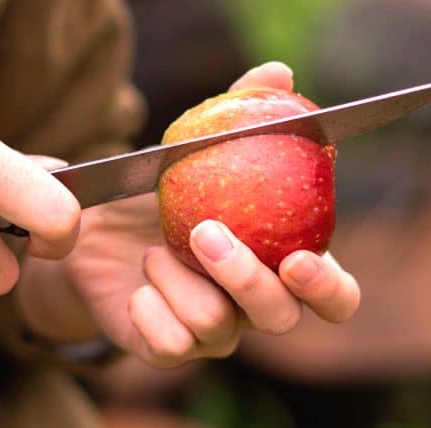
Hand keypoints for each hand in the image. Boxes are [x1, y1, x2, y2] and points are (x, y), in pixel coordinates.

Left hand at [23, 62, 358, 367]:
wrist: (96, 230)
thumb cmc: (159, 194)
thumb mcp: (195, 152)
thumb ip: (242, 118)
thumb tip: (280, 74)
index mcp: (278, 266)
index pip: (335, 297)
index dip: (327, 287)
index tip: (299, 259)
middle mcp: (255, 308)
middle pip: (281, 318)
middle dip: (245, 278)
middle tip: (207, 235)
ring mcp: (214, 335)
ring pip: (216, 325)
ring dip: (178, 278)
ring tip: (154, 250)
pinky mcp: (169, 349)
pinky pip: (170, 344)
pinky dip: (149, 306)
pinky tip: (138, 284)